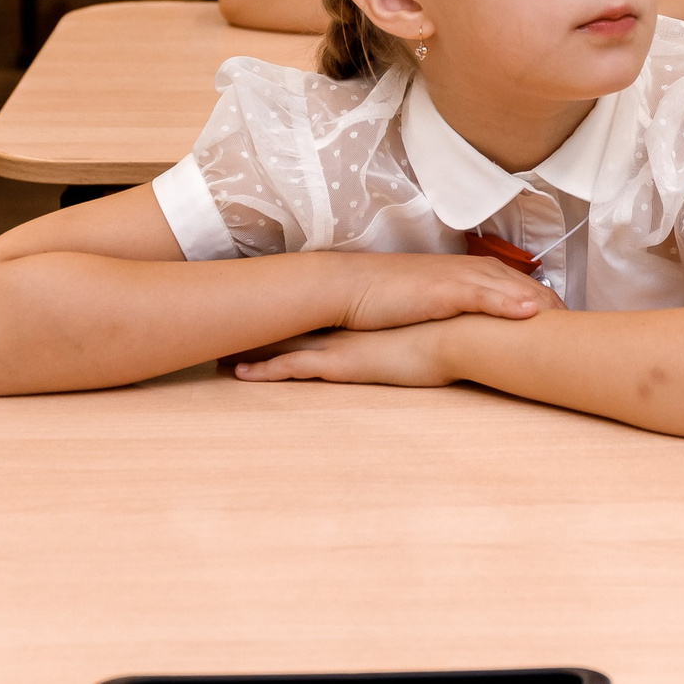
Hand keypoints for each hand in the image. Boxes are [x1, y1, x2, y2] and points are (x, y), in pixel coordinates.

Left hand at [233, 320, 463, 389]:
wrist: (463, 333)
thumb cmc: (462, 332)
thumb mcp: (444, 327)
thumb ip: (434, 327)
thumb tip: (444, 328)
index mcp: (369, 317)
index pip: (326, 309)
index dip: (299, 309)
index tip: (276, 309)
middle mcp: (349, 325)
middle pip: (296, 320)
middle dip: (264, 322)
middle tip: (232, 323)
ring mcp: (341, 344)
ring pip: (284, 342)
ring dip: (252, 348)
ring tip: (220, 352)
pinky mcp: (340, 365)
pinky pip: (292, 368)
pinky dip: (264, 371)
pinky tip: (239, 375)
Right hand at [336, 251, 562, 332]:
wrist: (353, 288)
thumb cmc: (391, 299)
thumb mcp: (436, 304)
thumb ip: (464, 310)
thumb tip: (484, 330)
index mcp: (473, 274)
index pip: (523, 289)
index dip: (548, 307)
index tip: (573, 327)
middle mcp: (473, 271)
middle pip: (527, 287)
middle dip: (557, 306)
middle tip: (587, 329)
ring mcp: (460, 279)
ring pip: (512, 289)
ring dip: (543, 304)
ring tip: (572, 323)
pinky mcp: (443, 290)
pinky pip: (483, 296)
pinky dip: (508, 303)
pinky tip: (530, 313)